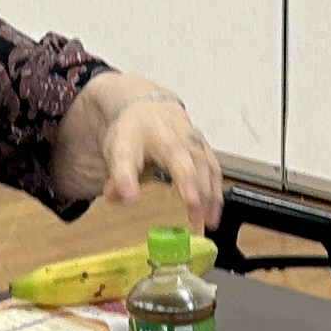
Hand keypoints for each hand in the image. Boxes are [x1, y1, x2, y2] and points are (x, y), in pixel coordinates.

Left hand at [101, 94, 221, 228]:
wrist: (149, 109)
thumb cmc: (134, 132)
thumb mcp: (118, 150)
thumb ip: (118, 176)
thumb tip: (114, 198)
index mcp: (159, 135)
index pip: (170, 154)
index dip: (175, 176)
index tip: (184, 199)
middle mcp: (182, 137)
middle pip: (194, 162)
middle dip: (197, 189)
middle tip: (196, 216)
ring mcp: (197, 143)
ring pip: (209, 168)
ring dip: (211, 195)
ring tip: (208, 220)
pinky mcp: (206, 151)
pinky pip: (215, 172)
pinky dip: (216, 195)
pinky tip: (212, 214)